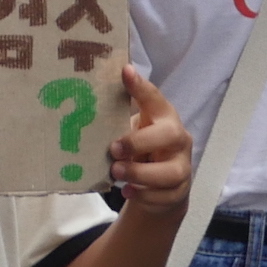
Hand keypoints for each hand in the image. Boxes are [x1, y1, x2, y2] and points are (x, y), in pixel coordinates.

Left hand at [107, 69, 192, 213]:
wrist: (163, 186)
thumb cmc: (142, 149)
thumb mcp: (133, 130)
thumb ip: (117, 119)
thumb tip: (83, 103)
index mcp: (164, 118)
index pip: (155, 98)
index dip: (141, 86)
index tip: (125, 71)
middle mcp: (178, 139)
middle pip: (170, 135)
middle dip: (139, 142)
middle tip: (113, 149)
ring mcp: (182, 166)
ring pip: (170, 171)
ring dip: (140, 173)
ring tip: (116, 173)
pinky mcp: (179, 191)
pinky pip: (164, 195)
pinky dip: (144, 195)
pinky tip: (128, 191)